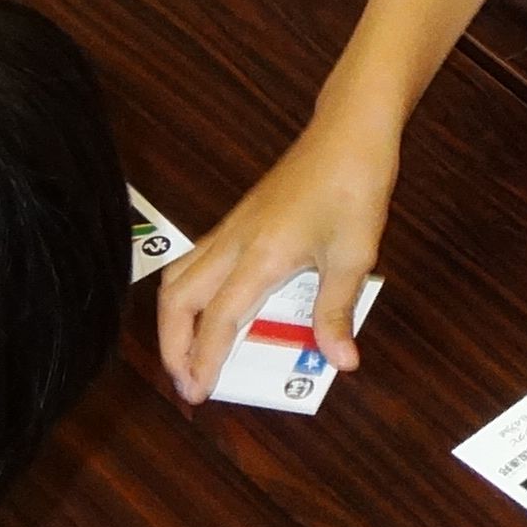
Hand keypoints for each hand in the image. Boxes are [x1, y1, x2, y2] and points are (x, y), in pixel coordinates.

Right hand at [162, 93, 397, 393]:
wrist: (349, 133)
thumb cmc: (354, 188)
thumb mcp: (355, 256)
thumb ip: (337, 311)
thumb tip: (340, 360)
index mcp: (261, 255)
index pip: (219, 319)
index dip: (204, 360)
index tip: (198, 393)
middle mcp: (235, 242)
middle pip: (177, 299)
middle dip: (171, 344)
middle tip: (184, 381)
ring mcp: (232, 228)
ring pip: (178, 277)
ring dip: (173, 319)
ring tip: (185, 352)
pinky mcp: (238, 220)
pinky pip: (195, 262)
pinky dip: (188, 294)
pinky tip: (207, 311)